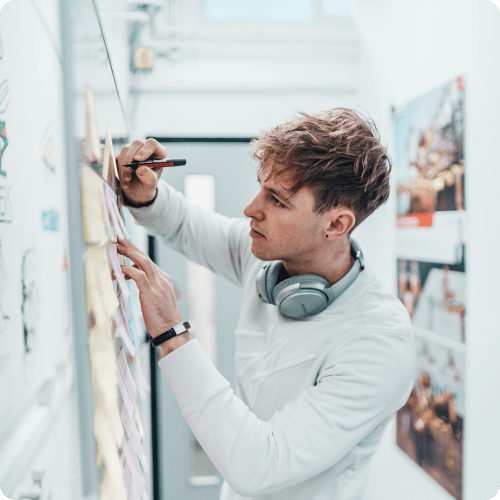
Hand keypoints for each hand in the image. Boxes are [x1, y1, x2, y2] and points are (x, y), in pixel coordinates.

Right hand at [117, 138, 166, 206]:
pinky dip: (119, 169)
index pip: (153, 144)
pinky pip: (117, 157)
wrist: (137, 189)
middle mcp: (146, 147)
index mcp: (158, 152)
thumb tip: (141, 169)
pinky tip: (124, 179)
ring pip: (125, 150)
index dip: (145, 150)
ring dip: (124, 165)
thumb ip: (149, 178)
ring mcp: (134, 149)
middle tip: (129, 170)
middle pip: (137, 143)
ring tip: (127, 179)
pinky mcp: (123, 153)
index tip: (138, 159)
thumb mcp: (151, 184)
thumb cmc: (147, 184)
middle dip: (131, 157)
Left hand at [117, 237, 192, 356]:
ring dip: (129, 253)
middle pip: (145, 257)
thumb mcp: (156, 299)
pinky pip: (139, 276)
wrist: (171, 330)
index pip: (148, 261)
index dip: (136, 251)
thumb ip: (147, 286)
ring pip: (143, 262)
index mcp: (163, 279)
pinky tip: (119, 269)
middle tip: (118, 239)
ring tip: (116, 248)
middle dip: (131, 247)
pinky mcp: (151, 293)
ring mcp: (158, 285)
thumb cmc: (162, 318)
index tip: (125, 245)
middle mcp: (162, 279)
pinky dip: (128, 270)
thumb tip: (132, 277)